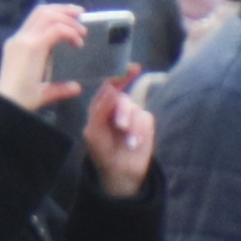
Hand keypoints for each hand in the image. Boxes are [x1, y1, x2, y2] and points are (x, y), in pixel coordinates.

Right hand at [0, 4, 95, 112]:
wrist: (8, 106)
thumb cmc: (20, 100)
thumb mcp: (43, 90)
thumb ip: (59, 87)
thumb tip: (76, 87)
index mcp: (18, 45)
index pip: (36, 19)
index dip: (56, 14)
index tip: (73, 19)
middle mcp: (19, 38)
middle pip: (42, 10)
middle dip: (64, 9)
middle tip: (81, 14)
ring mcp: (24, 41)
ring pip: (48, 15)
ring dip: (69, 19)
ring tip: (82, 31)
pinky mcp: (33, 47)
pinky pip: (56, 30)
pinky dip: (70, 32)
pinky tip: (78, 43)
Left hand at [83, 70, 157, 195]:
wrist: (119, 171)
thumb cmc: (102, 151)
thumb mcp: (94, 132)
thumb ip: (100, 110)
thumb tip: (111, 89)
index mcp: (101, 107)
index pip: (110, 87)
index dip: (119, 77)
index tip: (132, 69)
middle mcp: (117, 107)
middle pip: (123, 98)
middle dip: (122, 112)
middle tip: (121, 126)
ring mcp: (132, 114)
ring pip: (136, 109)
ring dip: (132, 126)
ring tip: (128, 143)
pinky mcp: (145, 123)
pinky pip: (145, 119)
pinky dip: (140, 131)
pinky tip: (134, 143)